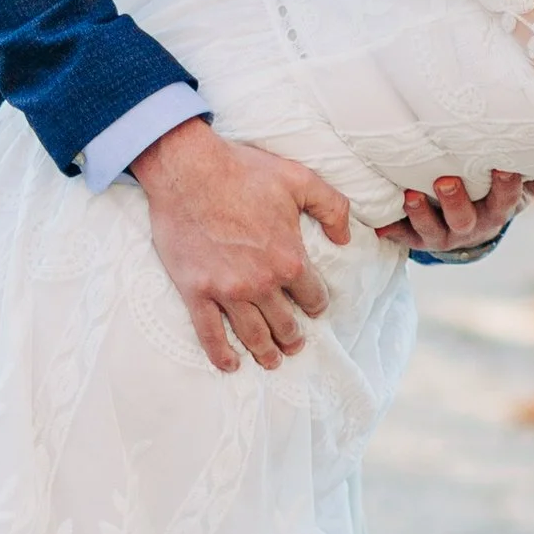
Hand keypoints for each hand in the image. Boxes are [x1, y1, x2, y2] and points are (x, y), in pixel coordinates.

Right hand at [132, 116, 352, 372]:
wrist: (188, 168)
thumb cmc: (243, 170)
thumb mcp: (299, 179)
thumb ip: (332, 207)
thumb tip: (346, 237)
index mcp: (289, 259)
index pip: (313, 297)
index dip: (316, 305)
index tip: (313, 308)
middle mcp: (261, 283)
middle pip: (284, 323)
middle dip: (293, 336)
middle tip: (294, 344)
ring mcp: (226, 290)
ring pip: (252, 334)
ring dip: (265, 352)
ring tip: (272, 360)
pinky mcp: (195, 291)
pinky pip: (209, 333)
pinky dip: (221, 354)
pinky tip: (231, 365)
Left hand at [376, 169, 533, 258]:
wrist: (469, 227)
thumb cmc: (494, 191)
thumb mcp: (518, 180)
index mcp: (498, 210)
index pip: (506, 199)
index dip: (506, 185)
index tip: (504, 167)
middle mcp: (473, 226)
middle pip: (466, 219)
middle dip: (455, 201)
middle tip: (445, 180)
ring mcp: (445, 235)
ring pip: (434, 230)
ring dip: (422, 214)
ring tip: (410, 195)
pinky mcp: (421, 239)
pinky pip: (406, 238)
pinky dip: (394, 232)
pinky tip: (381, 225)